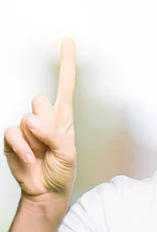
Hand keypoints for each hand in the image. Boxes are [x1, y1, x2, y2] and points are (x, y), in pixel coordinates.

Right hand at [3, 38, 77, 200]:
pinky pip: (13, 132)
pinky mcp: (12, 137)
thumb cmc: (62, 171)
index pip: (65, 85)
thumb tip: (31, 121)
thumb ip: (54, 135)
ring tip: (42, 154)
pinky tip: (31, 158)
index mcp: (64, 118)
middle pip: (41, 101)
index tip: (68, 41)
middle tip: (50, 144)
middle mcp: (45, 118)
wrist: (46, 190)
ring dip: (36, 139)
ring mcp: (27, 127)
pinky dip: (23, 147)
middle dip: (46, 123)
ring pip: (27, 117)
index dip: (66, 63)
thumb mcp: (68, 154)